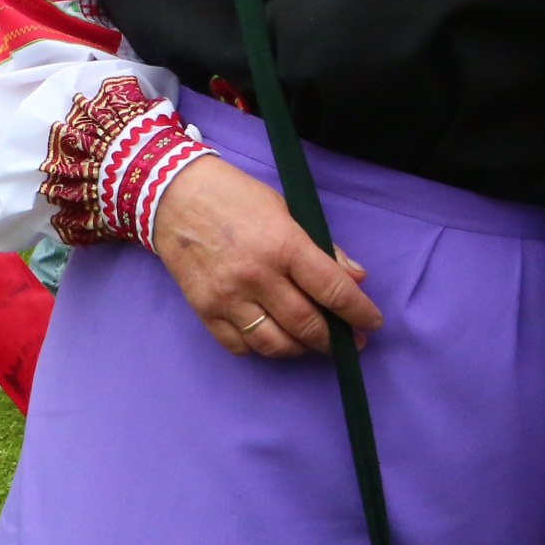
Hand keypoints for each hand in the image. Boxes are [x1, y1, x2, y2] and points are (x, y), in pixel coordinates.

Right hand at [146, 154, 380, 357]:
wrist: (173, 195)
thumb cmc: (235, 197)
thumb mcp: (285, 210)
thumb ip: (321, 248)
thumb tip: (355, 278)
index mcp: (283, 244)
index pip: (333, 290)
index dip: (359, 312)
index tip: (372, 323)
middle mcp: (257, 275)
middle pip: (307, 324)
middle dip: (336, 339)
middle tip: (350, 342)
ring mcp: (228, 296)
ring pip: (275, 344)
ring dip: (301, 349)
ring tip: (311, 342)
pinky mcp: (204, 309)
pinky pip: (240, 345)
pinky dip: (261, 347)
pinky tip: (272, 336)